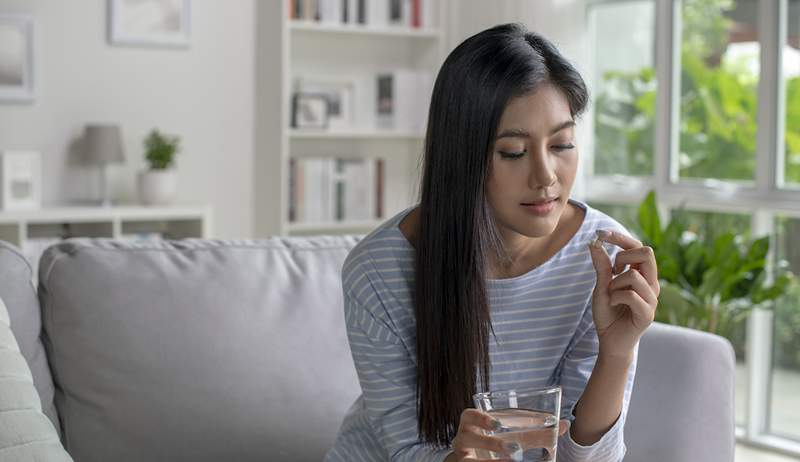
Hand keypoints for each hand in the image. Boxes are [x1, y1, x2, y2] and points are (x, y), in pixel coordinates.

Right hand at [446, 409, 569, 461]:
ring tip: (512, 461)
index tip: (498, 424)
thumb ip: (537, 432)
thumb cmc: (498, 442)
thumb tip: (566, 424)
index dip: (480, 418)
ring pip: (467, 459)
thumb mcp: (515, 436)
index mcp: (471, 423)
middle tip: (514, 448)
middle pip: (467, 438)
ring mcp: (462, 457)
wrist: (477, 458)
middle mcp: (462, 439)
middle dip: (490, 444)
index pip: (469, 415)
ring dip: (490, 461)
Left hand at [587, 229, 658, 359]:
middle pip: (647, 252)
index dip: (621, 237)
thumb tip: (594, 242)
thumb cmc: (608, 312)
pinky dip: (615, 297)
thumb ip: (602, 266)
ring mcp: (652, 299)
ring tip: (611, 295)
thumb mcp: (601, 285)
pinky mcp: (647, 314)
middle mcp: (651, 284)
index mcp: (642, 275)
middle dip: (623, 256)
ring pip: (633, 275)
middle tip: (612, 271)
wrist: (610, 341)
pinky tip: (613, 304)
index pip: (639, 247)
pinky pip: (631, 295)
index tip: (601, 233)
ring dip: (614, 283)